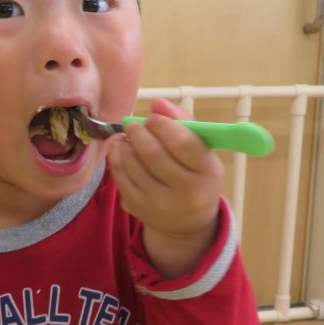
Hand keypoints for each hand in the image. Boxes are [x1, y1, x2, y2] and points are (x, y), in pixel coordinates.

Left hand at [107, 97, 223, 277]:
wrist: (187, 221)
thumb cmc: (195, 175)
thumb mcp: (201, 150)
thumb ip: (183, 121)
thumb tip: (157, 103)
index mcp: (207, 172)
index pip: (182, 143)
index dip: (163, 125)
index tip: (152, 117)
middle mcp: (186, 192)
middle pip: (153, 154)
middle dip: (139, 132)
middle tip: (134, 124)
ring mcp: (159, 203)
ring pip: (133, 164)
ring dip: (125, 144)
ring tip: (127, 135)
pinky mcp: (138, 208)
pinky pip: (120, 177)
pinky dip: (116, 157)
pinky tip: (120, 148)